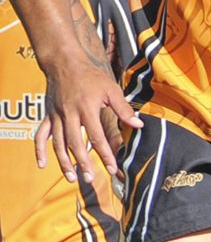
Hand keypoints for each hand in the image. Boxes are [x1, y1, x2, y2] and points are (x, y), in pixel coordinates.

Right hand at [35, 58, 138, 185]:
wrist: (64, 62)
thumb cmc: (91, 77)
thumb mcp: (111, 89)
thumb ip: (124, 109)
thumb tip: (139, 125)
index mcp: (86, 109)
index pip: (96, 137)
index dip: (105, 154)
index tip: (112, 168)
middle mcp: (69, 114)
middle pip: (74, 144)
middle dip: (83, 163)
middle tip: (90, 179)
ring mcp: (56, 116)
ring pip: (57, 143)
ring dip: (64, 162)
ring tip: (72, 178)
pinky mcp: (47, 115)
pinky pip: (41, 135)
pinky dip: (40, 150)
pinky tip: (42, 164)